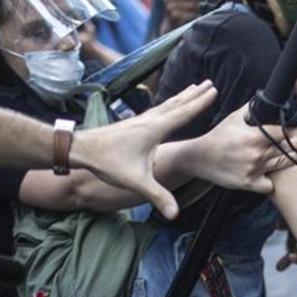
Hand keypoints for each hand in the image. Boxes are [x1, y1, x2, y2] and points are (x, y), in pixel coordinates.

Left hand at [72, 79, 217, 218]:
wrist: (82, 149)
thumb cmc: (108, 162)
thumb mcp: (136, 181)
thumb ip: (157, 196)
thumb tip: (174, 213)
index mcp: (154, 129)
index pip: (184, 113)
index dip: (200, 103)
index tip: (214, 91)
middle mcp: (149, 120)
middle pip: (177, 104)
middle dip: (195, 94)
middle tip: (209, 82)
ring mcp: (140, 120)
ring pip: (167, 104)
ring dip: (182, 96)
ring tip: (193, 87)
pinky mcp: (133, 123)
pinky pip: (157, 109)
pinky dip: (169, 103)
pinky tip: (167, 106)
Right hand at [189, 103, 296, 192]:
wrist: (199, 157)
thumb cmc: (217, 136)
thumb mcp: (234, 118)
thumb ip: (251, 108)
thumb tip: (264, 98)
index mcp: (255, 136)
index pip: (283, 132)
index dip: (290, 131)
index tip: (292, 131)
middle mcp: (256, 153)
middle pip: (287, 149)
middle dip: (294, 144)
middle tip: (295, 142)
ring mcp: (254, 170)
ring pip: (282, 165)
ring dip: (288, 159)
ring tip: (290, 155)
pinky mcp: (249, 183)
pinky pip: (269, 185)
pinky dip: (270, 181)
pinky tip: (269, 175)